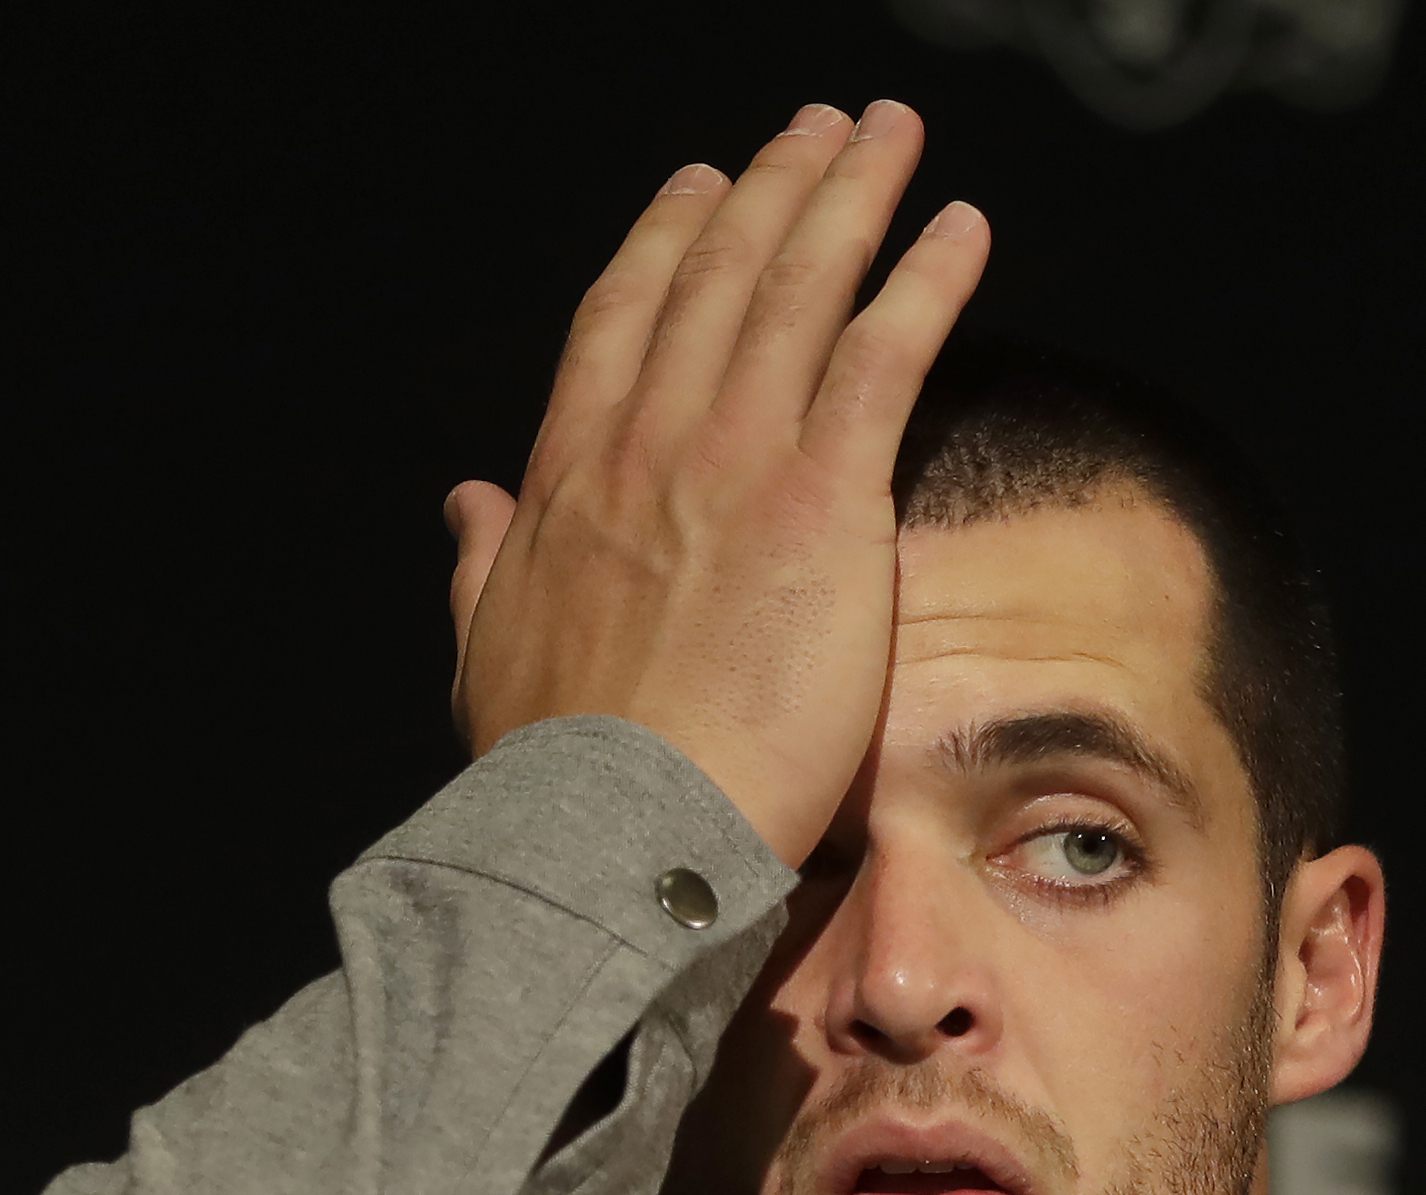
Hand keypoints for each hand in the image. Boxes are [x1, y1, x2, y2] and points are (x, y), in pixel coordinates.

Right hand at [442, 100, 989, 866]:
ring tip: (886, 136)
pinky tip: (961, 226)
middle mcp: (650, 448)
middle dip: (769, 192)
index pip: (620, 328)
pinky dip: (926, 280)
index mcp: (570, 486)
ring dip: (849, 196)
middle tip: (811, 134)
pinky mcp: (821, 500)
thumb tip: (464, 507)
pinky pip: (885, 356)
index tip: (695, 192)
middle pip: (716, 283)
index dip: (664, 248)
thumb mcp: (488, 658)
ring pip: (798, 290)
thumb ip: (484, 570)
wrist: (613, 830)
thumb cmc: (556, 775)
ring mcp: (734, 463)